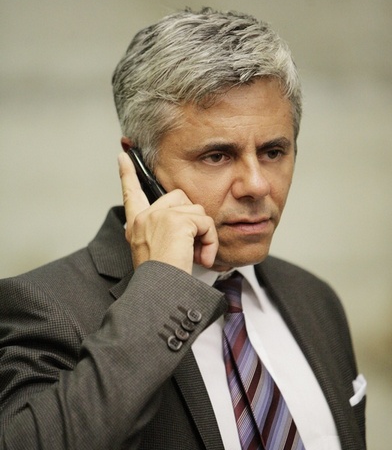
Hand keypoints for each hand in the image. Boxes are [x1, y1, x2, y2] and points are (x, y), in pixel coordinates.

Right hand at [118, 152, 218, 273]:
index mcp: (136, 225)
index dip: (127, 174)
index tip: (123, 156)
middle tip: (192, 248)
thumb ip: (166, 233)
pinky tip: (202, 258)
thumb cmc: (162, 281)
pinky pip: (205, 222)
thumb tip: (189, 223)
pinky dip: (210, 241)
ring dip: (204, 234)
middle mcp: (144, 217)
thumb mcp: (157, 253)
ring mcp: (158, 216)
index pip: (131, 193)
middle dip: (193, 219)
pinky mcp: (176, 221)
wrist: (160, 294)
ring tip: (197, 256)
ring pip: (197, 210)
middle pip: (178, 197)